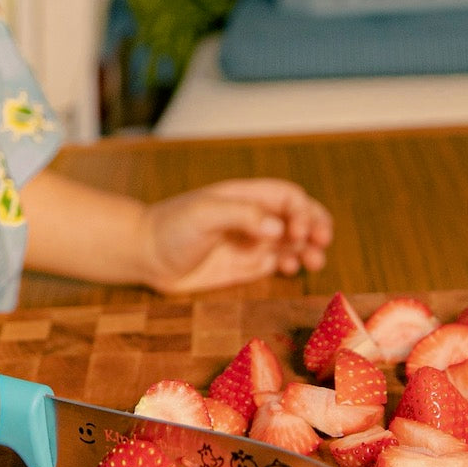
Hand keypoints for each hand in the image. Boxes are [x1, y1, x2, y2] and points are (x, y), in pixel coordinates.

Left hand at [138, 178, 332, 293]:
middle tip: (322, 241)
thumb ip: (242, 215)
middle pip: (298, 217)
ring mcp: (252, 242)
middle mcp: (254, 218)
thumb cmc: (171, 227)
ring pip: (293, 242)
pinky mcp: (246, 266)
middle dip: (315, 227)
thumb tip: (279, 227)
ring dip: (309, 248)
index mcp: (246, 197)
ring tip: (314, 261)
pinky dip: (291, 265)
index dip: (302, 210)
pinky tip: (291, 269)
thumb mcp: (205, 214)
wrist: (146, 255)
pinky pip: (277, 263)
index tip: (301, 230)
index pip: (288, 197)